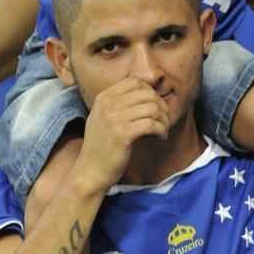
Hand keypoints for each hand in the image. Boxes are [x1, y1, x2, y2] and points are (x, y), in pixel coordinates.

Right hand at [76, 78, 169, 193]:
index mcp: (104, 97)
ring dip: (163, 119)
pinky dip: (161, 130)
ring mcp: (114, 118)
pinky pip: (151, 124)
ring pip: (152, 108)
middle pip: (147, 93)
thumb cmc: (101, 146)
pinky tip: (160, 137)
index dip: (150, 92)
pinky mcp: (123, 134)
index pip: (135, 81)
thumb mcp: (103, 116)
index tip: (154, 107)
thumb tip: (148, 91)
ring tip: (162, 130)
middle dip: (161, 106)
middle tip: (163, 120)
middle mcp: (108, 104)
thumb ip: (119, 102)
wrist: (90, 172)